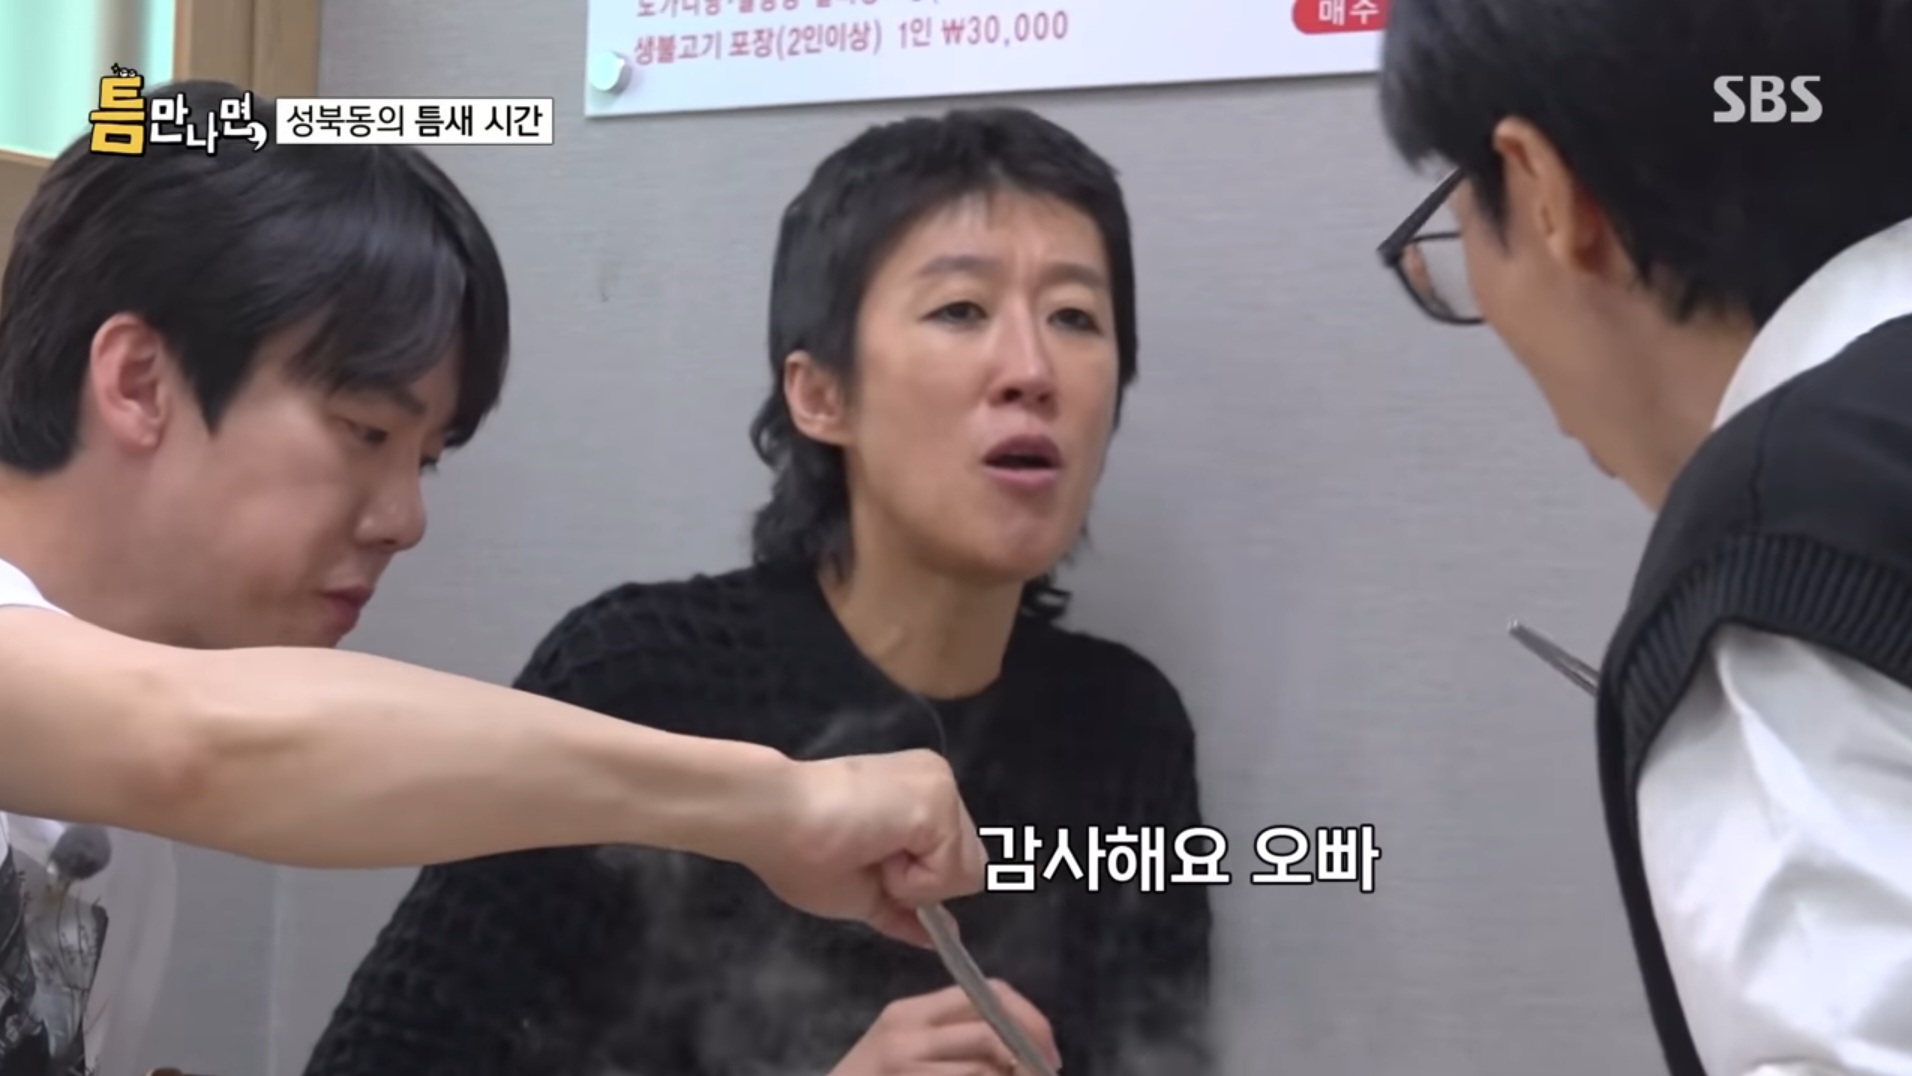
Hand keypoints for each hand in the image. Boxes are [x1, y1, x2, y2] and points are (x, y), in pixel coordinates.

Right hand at [742, 749, 986, 944]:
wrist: (770, 817)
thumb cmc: (798, 852)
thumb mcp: (862, 891)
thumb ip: (905, 910)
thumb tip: (943, 936)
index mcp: (918, 795)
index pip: (952, 860)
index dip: (915, 882)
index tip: (869, 863)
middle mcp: (938, 782)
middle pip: (969, 866)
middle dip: (920, 883)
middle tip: (868, 858)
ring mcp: (941, 787)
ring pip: (967, 871)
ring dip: (915, 882)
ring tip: (869, 852)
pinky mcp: (938, 800)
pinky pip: (953, 871)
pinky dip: (914, 880)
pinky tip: (876, 850)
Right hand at [832, 982, 1060, 1075]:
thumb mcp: (902, 1052)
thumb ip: (949, 1038)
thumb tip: (1018, 1044)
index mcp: (908, 1013)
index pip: (983, 993)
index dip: (1025, 1016)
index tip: (1045, 1046)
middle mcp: (906, 1031)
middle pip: (990, 1027)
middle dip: (1030, 1050)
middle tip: (1047, 1072)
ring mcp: (906, 1063)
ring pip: (986, 1067)